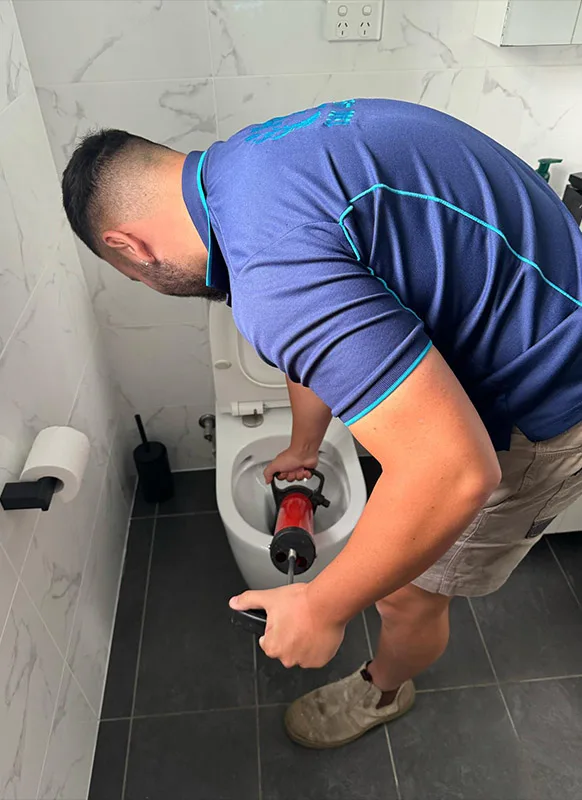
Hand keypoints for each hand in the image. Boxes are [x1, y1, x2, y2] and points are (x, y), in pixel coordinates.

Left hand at [229, 584, 344, 668]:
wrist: (327, 603)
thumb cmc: (302, 602)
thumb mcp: (270, 597)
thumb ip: (249, 600)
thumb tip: (235, 602)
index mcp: (272, 647)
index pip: (268, 641)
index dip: (275, 628)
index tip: (284, 619)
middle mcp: (288, 658)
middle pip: (284, 648)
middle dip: (289, 636)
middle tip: (297, 620)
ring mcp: (305, 661)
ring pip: (301, 652)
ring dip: (303, 642)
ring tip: (308, 624)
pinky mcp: (321, 661)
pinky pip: (316, 655)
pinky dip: (317, 646)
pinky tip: (317, 632)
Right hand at [264, 447, 318, 483]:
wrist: (304, 452)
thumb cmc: (291, 456)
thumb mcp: (274, 465)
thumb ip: (267, 473)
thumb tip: (267, 480)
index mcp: (282, 465)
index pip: (280, 477)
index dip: (282, 476)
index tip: (283, 472)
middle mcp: (290, 466)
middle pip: (290, 479)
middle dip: (291, 476)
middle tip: (291, 470)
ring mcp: (299, 467)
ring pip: (298, 479)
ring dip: (299, 475)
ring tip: (299, 468)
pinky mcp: (307, 469)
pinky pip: (307, 477)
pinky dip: (307, 474)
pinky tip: (305, 469)